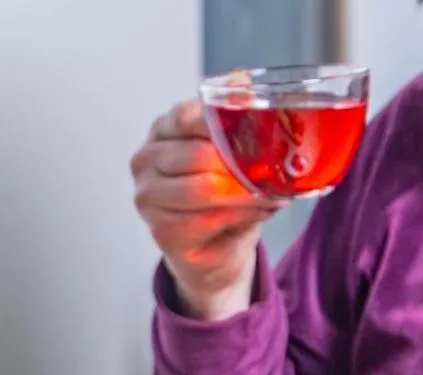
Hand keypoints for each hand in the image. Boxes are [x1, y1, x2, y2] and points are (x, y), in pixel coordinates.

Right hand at [130, 99, 280, 321]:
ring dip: (245, 193)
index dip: (219, 121)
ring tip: (272, 193)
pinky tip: (258, 211)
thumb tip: (244, 82)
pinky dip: (238, 215)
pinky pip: (205, 220)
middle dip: (241, 164)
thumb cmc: (224, 191)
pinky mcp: (160, 230)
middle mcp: (146, 160)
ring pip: (202, 190)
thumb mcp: (232, 149)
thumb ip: (236, 116)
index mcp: (163, 129)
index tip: (255, 127)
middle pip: (196, 155)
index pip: (184, 116)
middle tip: (276, 169)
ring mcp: (148, 197)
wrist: (217, 244)